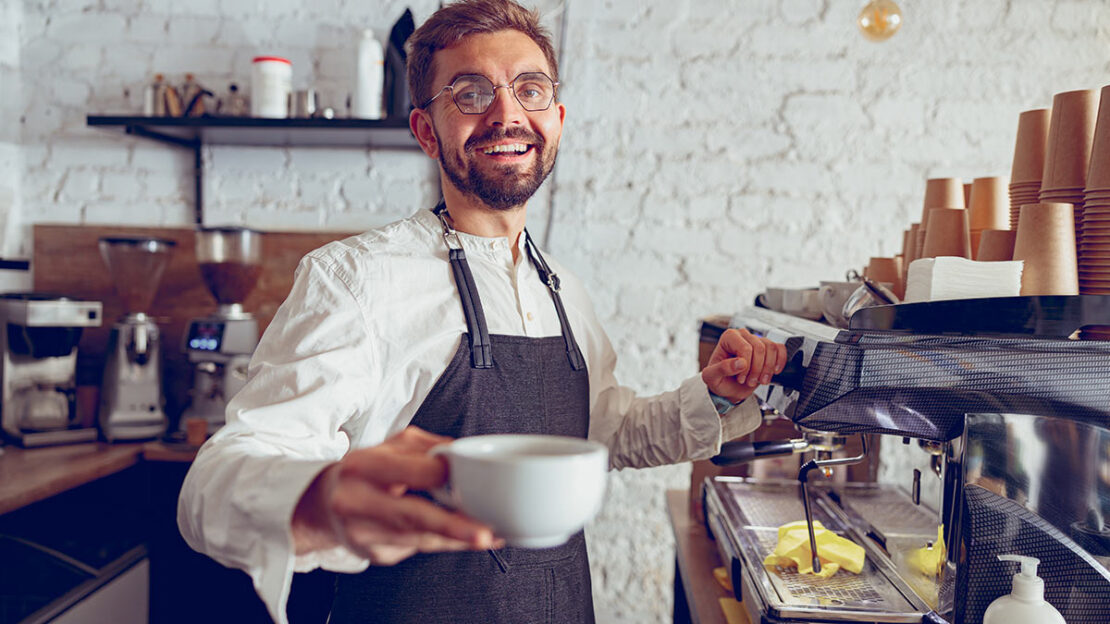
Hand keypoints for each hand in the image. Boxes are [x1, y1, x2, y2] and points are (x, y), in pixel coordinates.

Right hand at [292, 426, 498, 564]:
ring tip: (489, 536)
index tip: (470, 475)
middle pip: (410, 516)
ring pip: (419, 538)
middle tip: (485, 533)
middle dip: (451, 527)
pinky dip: (444, 542)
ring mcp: (362, 533)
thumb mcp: (390, 447)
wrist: (324, 503)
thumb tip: (462, 455)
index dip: (439, 475)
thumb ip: (426, 448)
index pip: (406, 471)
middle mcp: (356, 501)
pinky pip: (417, 547)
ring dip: (457, 538)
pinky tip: (463, 538)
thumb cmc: (366, 470)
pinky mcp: (374, 554)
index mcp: (361, 465)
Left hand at [701, 328, 786, 404]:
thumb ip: (722, 369)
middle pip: (760, 348)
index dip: (746, 366)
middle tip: (749, 381)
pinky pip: (780, 349)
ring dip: (768, 369)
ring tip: (759, 380)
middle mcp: (743, 335)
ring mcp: (756, 340)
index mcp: (728, 337)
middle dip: (757, 369)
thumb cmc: (719, 380)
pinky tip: (774, 372)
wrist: (729, 388)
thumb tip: (740, 363)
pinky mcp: (767, 348)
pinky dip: (780, 361)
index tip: (740, 378)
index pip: (745, 348)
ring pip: (771, 349)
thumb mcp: (712, 377)